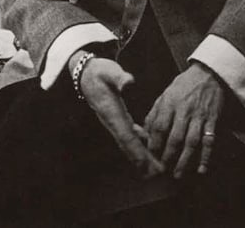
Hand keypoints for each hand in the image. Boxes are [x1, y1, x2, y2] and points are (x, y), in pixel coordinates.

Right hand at [75, 55, 163, 177]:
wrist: (86, 73)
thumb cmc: (99, 71)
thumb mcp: (109, 71)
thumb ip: (119, 78)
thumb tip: (129, 83)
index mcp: (112, 113)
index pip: (126, 137)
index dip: (138, 151)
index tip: (149, 164)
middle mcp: (112, 122)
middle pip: (129, 145)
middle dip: (143, 160)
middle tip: (159, 173)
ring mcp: (114, 122)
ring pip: (129, 143)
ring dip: (142, 155)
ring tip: (157, 167)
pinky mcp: (117, 118)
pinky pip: (129, 136)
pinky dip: (140, 144)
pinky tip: (150, 148)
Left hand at [144, 63, 224, 178]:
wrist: (210, 73)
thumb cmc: (184, 85)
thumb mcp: (166, 94)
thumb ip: (155, 113)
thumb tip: (144, 133)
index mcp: (170, 103)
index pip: (159, 127)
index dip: (154, 144)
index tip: (150, 156)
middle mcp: (185, 110)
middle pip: (175, 137)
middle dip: (168, 156)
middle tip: (163, 170)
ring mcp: (200, 116)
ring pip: (192, 141)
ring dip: (185, 160)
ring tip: (178, 174)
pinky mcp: (213, 119)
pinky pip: (210, 140)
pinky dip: (206, 156)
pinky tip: (201, 169)